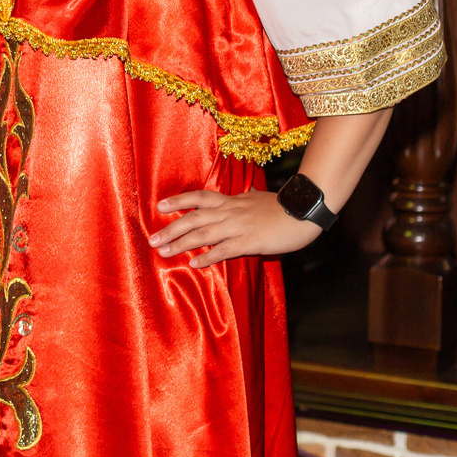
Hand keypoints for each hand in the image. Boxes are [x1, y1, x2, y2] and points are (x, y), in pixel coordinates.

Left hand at [150, 190, 322, 268]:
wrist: (303, 211)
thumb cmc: (283, 207)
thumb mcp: (259, 198)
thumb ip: (246, 199)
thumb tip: (244, 193)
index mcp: (231, 201)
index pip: (199, 197)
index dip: (179, 201)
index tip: (160, 204)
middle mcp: (230, 212)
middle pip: (193, 218)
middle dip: (171, 229)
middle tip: (152, 240)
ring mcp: (238, 226)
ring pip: (203, 235)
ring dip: (181, 244)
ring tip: (164, 252)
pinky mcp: (250, 241)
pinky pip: (224, 250)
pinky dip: (207, 257)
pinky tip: (194, 264)